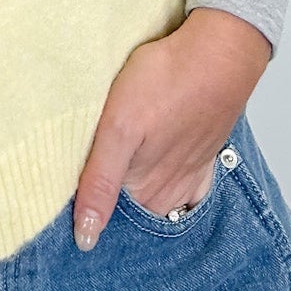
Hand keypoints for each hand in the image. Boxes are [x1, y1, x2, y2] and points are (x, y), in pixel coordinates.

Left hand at [72, 7, 271, 250]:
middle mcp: (168, 189)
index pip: (111, 221)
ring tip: (120, 196)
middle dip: (115, 215)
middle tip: (89, 202)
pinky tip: (166, 190)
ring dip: (141, 206)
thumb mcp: (118, 128)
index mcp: (145, 189)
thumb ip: (101, 182)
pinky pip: (189, 190)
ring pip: (160, 204)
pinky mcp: (204, 154)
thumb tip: (87, 238)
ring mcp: (189, 172)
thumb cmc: (167, 81)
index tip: (71, 215)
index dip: (90, 218)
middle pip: (136, 215)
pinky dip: (176, 196)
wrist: (219, 52)